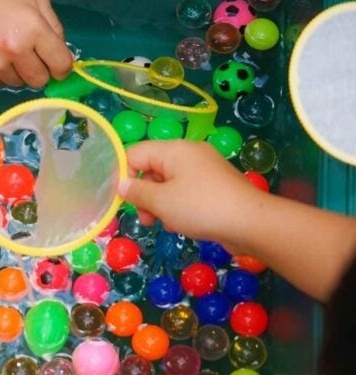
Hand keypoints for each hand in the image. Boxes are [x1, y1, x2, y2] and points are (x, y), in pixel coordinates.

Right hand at [0, 0, 72, 87]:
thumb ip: (54, 26)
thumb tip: (63, 56)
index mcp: (34, 30)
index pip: (61, 65)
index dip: (62, 66)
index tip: (56, 63)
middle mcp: (15, 52)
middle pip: (41, 81)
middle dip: (40, 70)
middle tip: (28, 55)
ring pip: (18, 83)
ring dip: (17, 71)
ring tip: (3, 49)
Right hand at [118, 140, 261, 251]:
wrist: (252, 223)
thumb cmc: (201, 208)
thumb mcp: (161, 202)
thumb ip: (137, 192)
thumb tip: (123, 185)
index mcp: (174, 150)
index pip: (135, 154)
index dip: (123, 175)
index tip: (122, 200)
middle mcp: (189, 153)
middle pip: (152, 168)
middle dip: (143, 193)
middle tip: (145, 217)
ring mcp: (204, 169)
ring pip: (168, 182)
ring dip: (159, 203)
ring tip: (163, 224)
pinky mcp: (215, 185)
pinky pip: (186, 190)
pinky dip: (178, 205)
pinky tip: (181, 223)